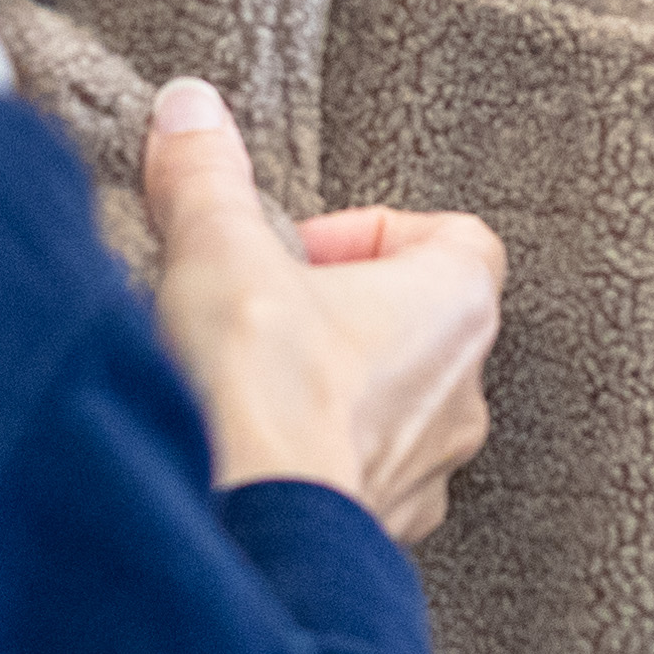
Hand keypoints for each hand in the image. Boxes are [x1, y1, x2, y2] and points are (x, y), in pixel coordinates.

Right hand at [143, 78, 503, 542]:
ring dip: (331, 393)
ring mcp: (428, 472)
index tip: (301, 249)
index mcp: (458, 305)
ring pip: (394, 409)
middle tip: (267, 314)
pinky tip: (244, 459)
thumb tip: (189, 109)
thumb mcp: (218, 252)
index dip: (377, 230)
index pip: (456, 238)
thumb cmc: (259, 393)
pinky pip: (361, 483)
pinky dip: (313, 466)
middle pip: (419, 322)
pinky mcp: (380, 537)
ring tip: (248, 389)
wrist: (242, 544)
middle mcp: (463, 392)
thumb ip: (206, 177)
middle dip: (342, 311)